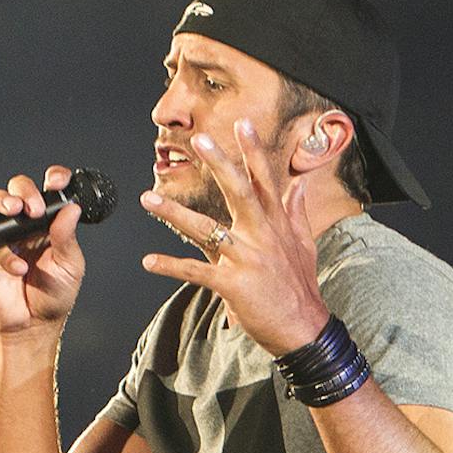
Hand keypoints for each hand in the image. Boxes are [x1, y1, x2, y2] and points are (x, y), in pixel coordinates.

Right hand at [0, 165, 85, 341]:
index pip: (49, 191)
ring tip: (16, 212)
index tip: (57, 180)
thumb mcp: (70, 266)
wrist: (33, 326)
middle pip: (17, 190)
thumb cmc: (54, 297)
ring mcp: (4, 238)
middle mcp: (26, 226)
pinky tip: (17, 268)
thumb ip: (67, 237)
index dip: (53, 179)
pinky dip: (3, 254)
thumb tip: (71, 209)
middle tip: (33, 207)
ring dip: (3, 203)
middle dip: (24, 191)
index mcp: (49, 223)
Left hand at [139, 118, 330, 354]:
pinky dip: (170, 266)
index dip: (254, 150)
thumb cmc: (300, 288)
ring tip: (148, 199)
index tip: (243, 124)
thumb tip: (299, 184)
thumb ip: (297, 212)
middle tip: (199, 140)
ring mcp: (247, 258)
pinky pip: (195, 272)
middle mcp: (262, 236)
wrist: (303, 329)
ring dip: (174, 213)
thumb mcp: (304, 245)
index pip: (264, 180)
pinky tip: (148, 261)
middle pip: (238, 191)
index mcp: (276, 224)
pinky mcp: (233, 284)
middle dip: (218, 163)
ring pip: (206, 228)